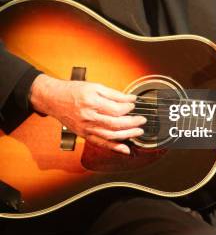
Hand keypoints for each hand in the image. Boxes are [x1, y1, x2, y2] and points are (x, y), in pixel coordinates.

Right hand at [29, 74, 144, 154]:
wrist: (53, 99)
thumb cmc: (72, 91)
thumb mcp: (94, 86)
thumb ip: (114, 94)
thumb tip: (130, 99)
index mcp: (92, 102)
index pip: (115, 109)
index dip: (128, 108)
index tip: (134, 105)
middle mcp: (89, 117)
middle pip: (115, 124)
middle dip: (132, 123)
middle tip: (142, 120)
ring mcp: (86, 128)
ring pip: (110, 136)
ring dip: (127, 135)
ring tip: (138, 132)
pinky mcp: (84, 135)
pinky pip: (101, 143)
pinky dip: (114, 147)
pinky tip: (125, 148)